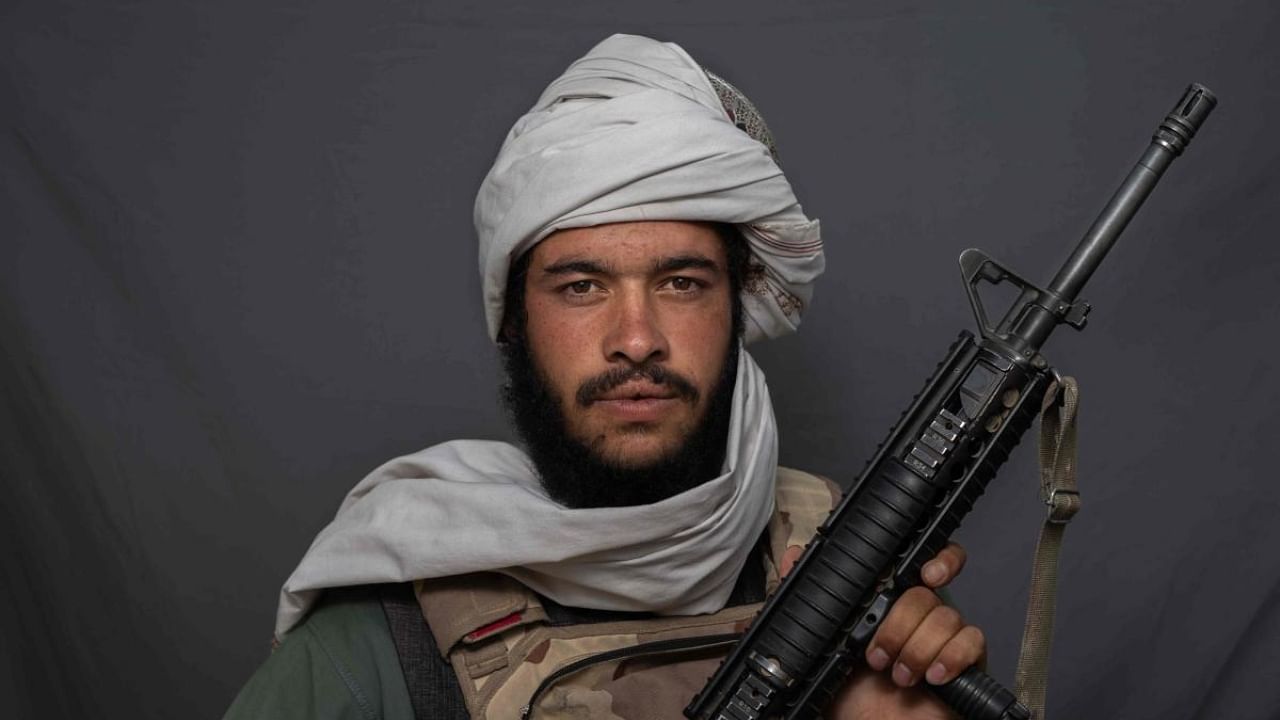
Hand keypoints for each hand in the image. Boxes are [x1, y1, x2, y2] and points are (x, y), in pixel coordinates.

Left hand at [778, 543, 983, 719]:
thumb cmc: (851, 694)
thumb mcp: (822, 644)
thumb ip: (810, 600)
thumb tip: (790, 556)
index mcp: (891, 602)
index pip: (923, 560)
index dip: (936, 558)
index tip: (925, 573)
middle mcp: (920, 614)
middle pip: (925, 594)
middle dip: (898, 626)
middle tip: (876, 656)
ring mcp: (944, 636)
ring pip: (946, 617)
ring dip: (917, 649)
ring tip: (899, 676)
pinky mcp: (966, 661)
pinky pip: (973, 640)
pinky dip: (951, 657)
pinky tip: (932, 676)